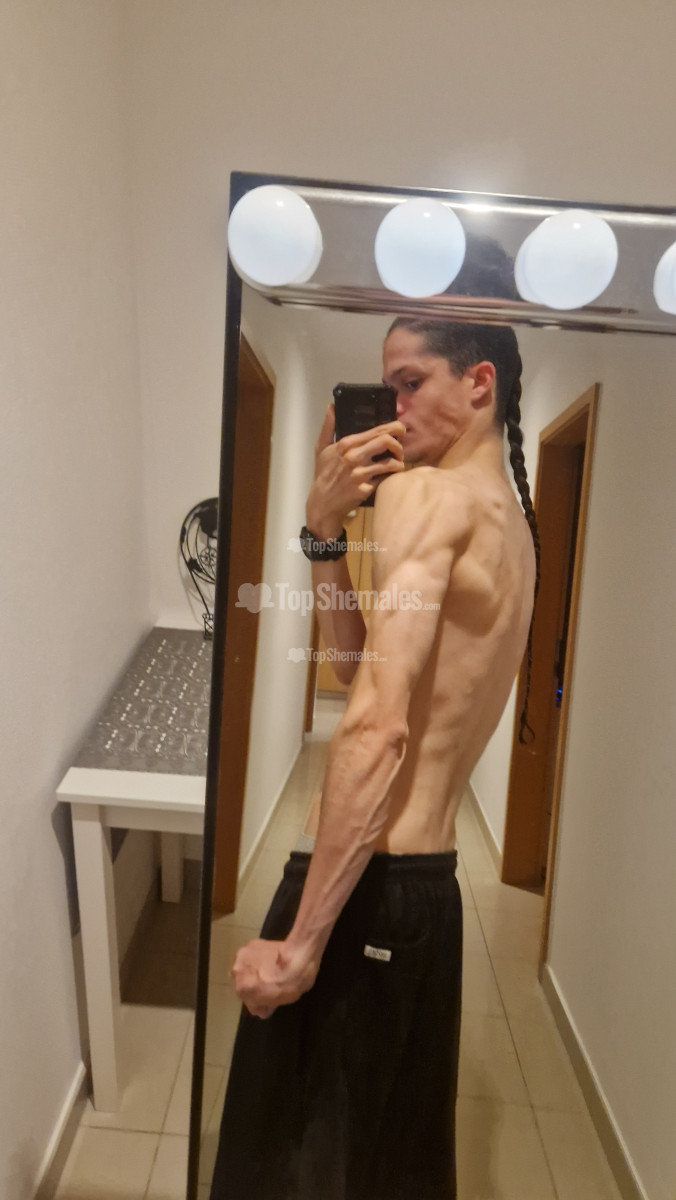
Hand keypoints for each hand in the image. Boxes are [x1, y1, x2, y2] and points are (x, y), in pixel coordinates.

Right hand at [231, 937, 318, 1018]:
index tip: (268, 999)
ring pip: (246, 968)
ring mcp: (243, 955)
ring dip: (253, 970)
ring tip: (270, 970)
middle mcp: (237, 972)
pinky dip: (258, 959)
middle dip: (254, 985)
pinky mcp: (252, 943)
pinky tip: (270, 959)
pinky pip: (253, 956)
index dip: (258, 1001)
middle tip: (269, 984)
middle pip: (244, 982)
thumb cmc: (289, 984)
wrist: (298, 957)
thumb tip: (261, 1009)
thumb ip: (264, 1006)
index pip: (247, 1000)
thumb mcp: (278, 1003)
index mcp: (242, 989)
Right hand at [305, 404, 405, 536]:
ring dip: (398, 464)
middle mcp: (354, 457)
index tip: (400, 431)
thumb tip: (331, 407)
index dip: (394, 428)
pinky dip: (390, 478)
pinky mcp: (365, 489)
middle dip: (399, 445)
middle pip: (387, 441)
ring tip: (396, 466)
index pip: (377, 430)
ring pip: (391, 463)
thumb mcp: (321, 448)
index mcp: (346, 444)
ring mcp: (360, 474)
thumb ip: (328, 426)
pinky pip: (386, 480)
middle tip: (399, 451)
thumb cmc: (323, 475)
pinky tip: (388, 478)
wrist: (322, 504)